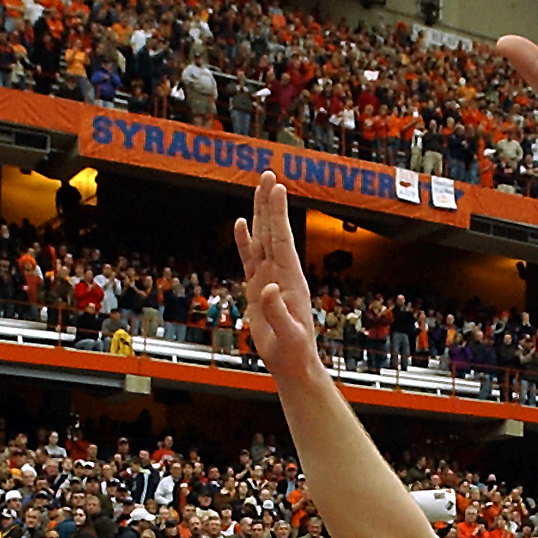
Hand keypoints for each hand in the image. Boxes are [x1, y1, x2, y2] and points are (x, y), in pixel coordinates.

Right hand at [233, 174, 321, 382]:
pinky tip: (242, 223)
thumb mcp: (288, 336)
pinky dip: (245, 240)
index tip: (277, 187)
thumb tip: (267, 287)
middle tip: (268, 174)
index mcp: (290, 279)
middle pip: (273, 231)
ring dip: (260, 214)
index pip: (282, 239)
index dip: (278, 214)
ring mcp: (269, 278)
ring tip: (259, 188)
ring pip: (262, 239)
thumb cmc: (294, 351)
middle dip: (270, 203)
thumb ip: (277, 311)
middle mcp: (281, 273)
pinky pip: (250, 258)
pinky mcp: (258, 288)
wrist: (292, 363)